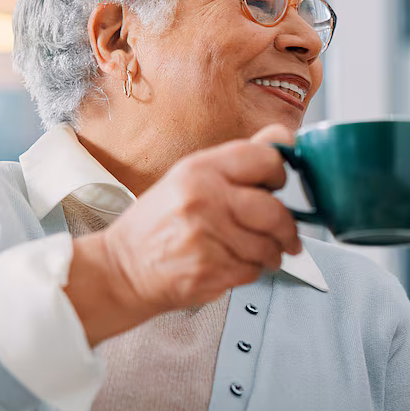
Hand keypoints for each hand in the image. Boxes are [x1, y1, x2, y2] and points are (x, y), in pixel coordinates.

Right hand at [72, 125, 301, 342]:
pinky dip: (250, 271)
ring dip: (270, 254)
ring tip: (254, 252)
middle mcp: (204, 199)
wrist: (122, 267)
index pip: (266, 158)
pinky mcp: (209, 271)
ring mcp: (206, 237)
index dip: (279, 174)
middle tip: (286, 235)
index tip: (278, 186)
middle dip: (287, 228)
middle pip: (275, 211)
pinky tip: (232, 264)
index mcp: (200, 169)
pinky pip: (253, 271)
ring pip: (268, 246)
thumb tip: (283, 139)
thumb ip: (237, 162)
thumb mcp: (189, 179)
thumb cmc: (158, 223)